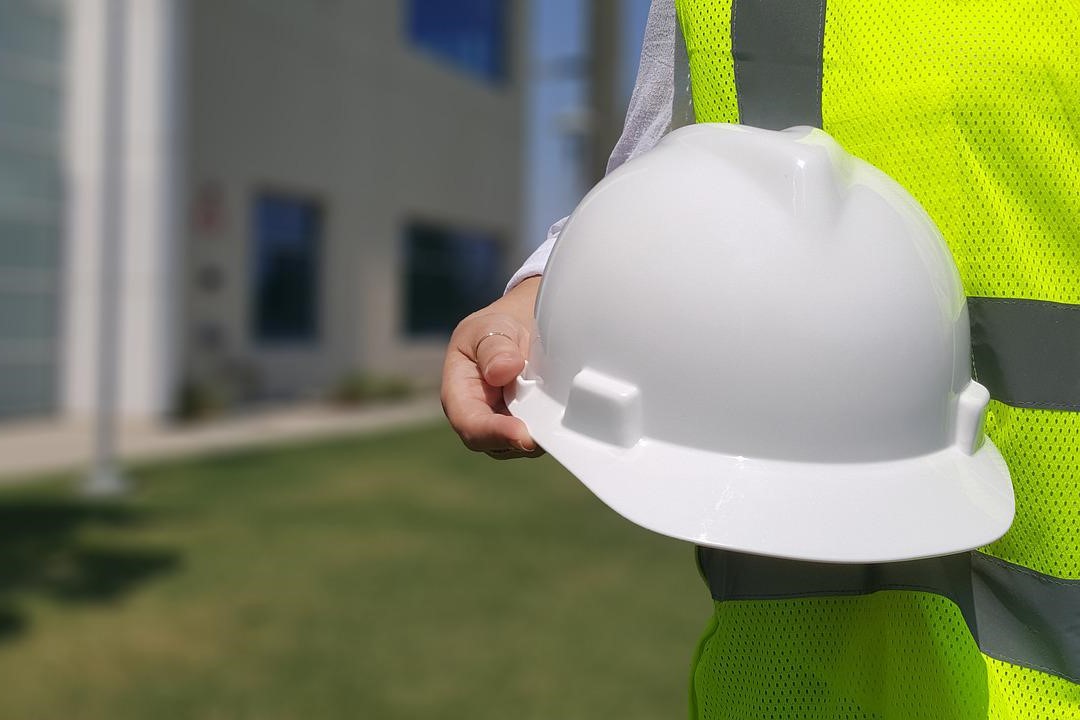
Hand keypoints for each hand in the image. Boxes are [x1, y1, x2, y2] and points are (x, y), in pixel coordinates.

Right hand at [441, 278, 543, 459]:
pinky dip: (551, 428)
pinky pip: (539, 436)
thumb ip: (493, 348)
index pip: (470, 424)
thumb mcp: (490, 327)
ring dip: (540, 433)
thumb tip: (502, 371)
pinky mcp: (527, 427)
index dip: (495, 433)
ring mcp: (504, 426)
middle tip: (550, 428)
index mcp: (459, 394)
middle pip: (497, 444)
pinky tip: (562, 410)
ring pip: (522, 445)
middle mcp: (479, 417)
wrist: (519, 326)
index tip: (522, 434)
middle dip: (523, 439)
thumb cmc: (496, 329)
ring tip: (556, 407)